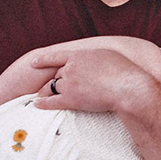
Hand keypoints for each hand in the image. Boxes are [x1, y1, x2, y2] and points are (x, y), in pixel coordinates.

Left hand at [31, 49, 145, 112]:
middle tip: (46, 87)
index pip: (56, 57)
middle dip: (53, 81)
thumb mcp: (107, 55)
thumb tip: (94, 60)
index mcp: (78, 55)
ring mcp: (69, 84)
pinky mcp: (72, 100)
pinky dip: (43, 103)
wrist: (126, 87)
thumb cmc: (124, 71)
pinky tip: (37, 104)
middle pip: (56, 75)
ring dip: (47, 92)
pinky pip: (52, 102)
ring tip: (41, 96)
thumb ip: (94, 57)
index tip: (34, 62)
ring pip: (53, 88)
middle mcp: (70, 68)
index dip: (43, 60)